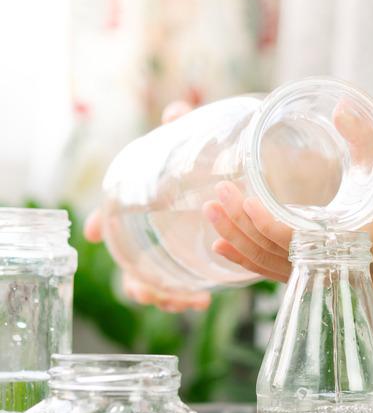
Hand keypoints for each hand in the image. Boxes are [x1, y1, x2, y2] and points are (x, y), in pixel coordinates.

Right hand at [84, 101, 210, 312]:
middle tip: (148, 290)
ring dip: (163, 297)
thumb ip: (185, 127)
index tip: (95, 231)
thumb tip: (176, 111)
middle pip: (129, 266)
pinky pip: (179, 292)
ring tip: (184, 301)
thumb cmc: (205, 161)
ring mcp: (169, 254)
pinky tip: (202, 299)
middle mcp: (150, 234)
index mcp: (143, 206)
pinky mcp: (192, 268)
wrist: (238, 181)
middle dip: (136, 283)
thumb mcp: (195, 143)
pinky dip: (185, 299)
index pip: (110, 214)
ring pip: (152, 286)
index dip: (101, 221)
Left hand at [205, 101, 372, 277]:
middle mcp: (318, 260)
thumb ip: (365, 138)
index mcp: (338, 240)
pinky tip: (218, 244)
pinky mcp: (300, 271)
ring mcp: (307, 269)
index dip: (265, 224)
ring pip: (261, 261)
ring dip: (234, 238)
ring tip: (211, 210)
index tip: (244, 200)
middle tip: (219, 194)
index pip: (292, 239)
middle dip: (238, 225)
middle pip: (267, 251)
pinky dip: (241, 259)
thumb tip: (342, 104)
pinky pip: (265, 269)